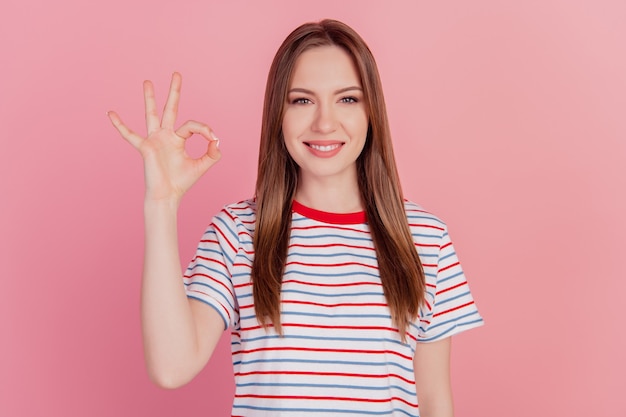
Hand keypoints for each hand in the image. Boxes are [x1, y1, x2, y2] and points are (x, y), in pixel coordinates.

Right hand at [108, 72, 220, 203]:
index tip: (213, 139)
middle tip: (177, 73)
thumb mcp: (203, 165)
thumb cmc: (182, 182)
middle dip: (174, 91)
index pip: (192, 125)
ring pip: (151, 114)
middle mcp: (166, 136)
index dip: (205, 130)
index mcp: (178, 139)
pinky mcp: (145, 147)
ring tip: (148, 81)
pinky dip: (120, 125)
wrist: (168, 195)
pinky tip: (110, 113)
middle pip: (170, 109)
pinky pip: (130, 134)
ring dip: (150, 98)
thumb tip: (217, 140)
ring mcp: (154, 139)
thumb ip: (213, 153)